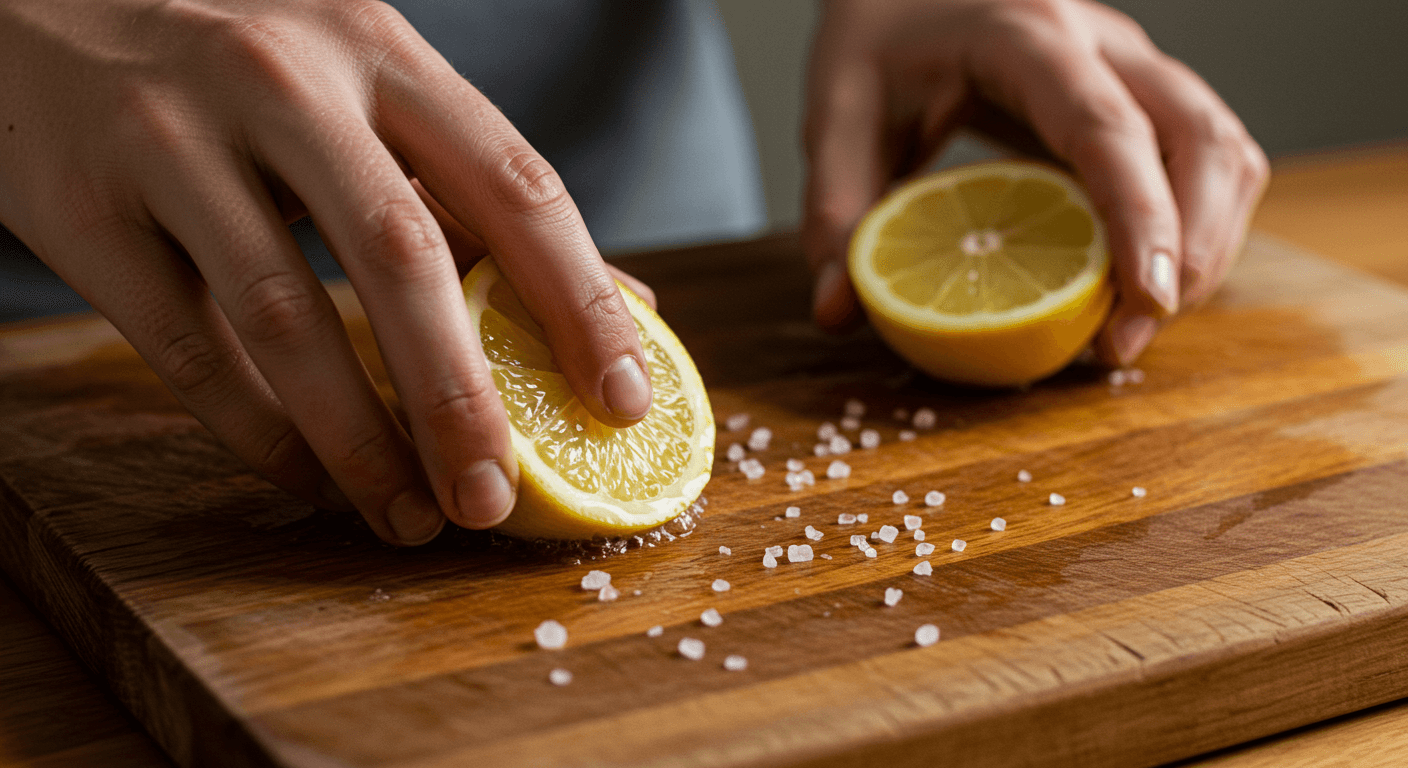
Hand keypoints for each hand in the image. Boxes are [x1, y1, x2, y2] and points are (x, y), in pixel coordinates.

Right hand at [0, 0, 654, 544]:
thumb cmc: (239, 58)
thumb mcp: (366, 86)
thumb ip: (482, 194)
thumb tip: (629, 305)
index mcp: (379, 50)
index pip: (514, 184)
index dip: (579, 303)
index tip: (622, 402)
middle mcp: (282, 83)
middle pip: (402, 257)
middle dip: (460, 397)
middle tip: (497, 497)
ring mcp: (171, 138)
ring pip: (285, 317)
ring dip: (359, 439)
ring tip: (409, 514)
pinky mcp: (79, 206)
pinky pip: (185, 348)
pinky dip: (258, 432)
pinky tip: (311, 479)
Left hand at [802, 0, 1268, 364]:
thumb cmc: (875, 39)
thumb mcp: (834, 115)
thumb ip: (833, 212)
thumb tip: (837, 312)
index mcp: (1025, 34)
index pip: (1106, 124)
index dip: (1139, 216)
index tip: (1145, 303)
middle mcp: (1099, 39)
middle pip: (1199, 136)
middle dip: (1189, 250)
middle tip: (1125, 342)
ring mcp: (1131, 62)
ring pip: (1224, 147)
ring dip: (1205, 245)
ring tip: (1133, 326)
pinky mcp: (1140, 92)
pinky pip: (1205, 158)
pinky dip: (1195, 227)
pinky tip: (1136, 284)